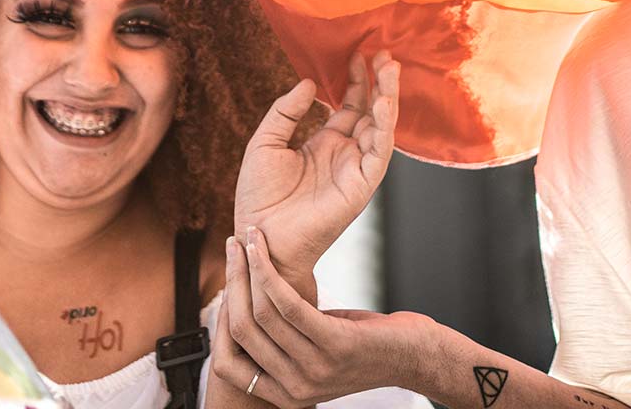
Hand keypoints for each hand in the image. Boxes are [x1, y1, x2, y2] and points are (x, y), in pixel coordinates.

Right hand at [214, 227, 432, 407]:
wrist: (413, 354)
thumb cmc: (363, 345)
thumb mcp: (315, 349)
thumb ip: (283, 340)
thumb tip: (249, 304)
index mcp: (284, 395)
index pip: (227, 361)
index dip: (217, 317)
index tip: (225, 278)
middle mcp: (294, 388)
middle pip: (241, 330)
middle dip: (232, 281)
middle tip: (231, 246)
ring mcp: (314, 370)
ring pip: (261, 312)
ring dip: (249, 268)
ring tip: (247, 238)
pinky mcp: (334, 345)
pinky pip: (288, 304)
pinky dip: (269, 271)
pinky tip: (264, 249)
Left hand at [232, 53, 398, 291]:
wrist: (259, 235)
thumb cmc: (258, 196)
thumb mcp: (265, 142)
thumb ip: (286, 112)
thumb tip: (310, 83)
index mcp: (325, 144)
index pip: (350, 106)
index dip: (356, 81)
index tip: (359, 54)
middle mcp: (345, 154)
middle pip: (371, 112)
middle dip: (380, 83)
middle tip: (384, 54)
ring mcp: (355, 169)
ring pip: (382, 128)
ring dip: (388, 98)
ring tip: (389, 68)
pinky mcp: (361, 185)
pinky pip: (380, 153)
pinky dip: (385, 127)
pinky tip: (382, 102)